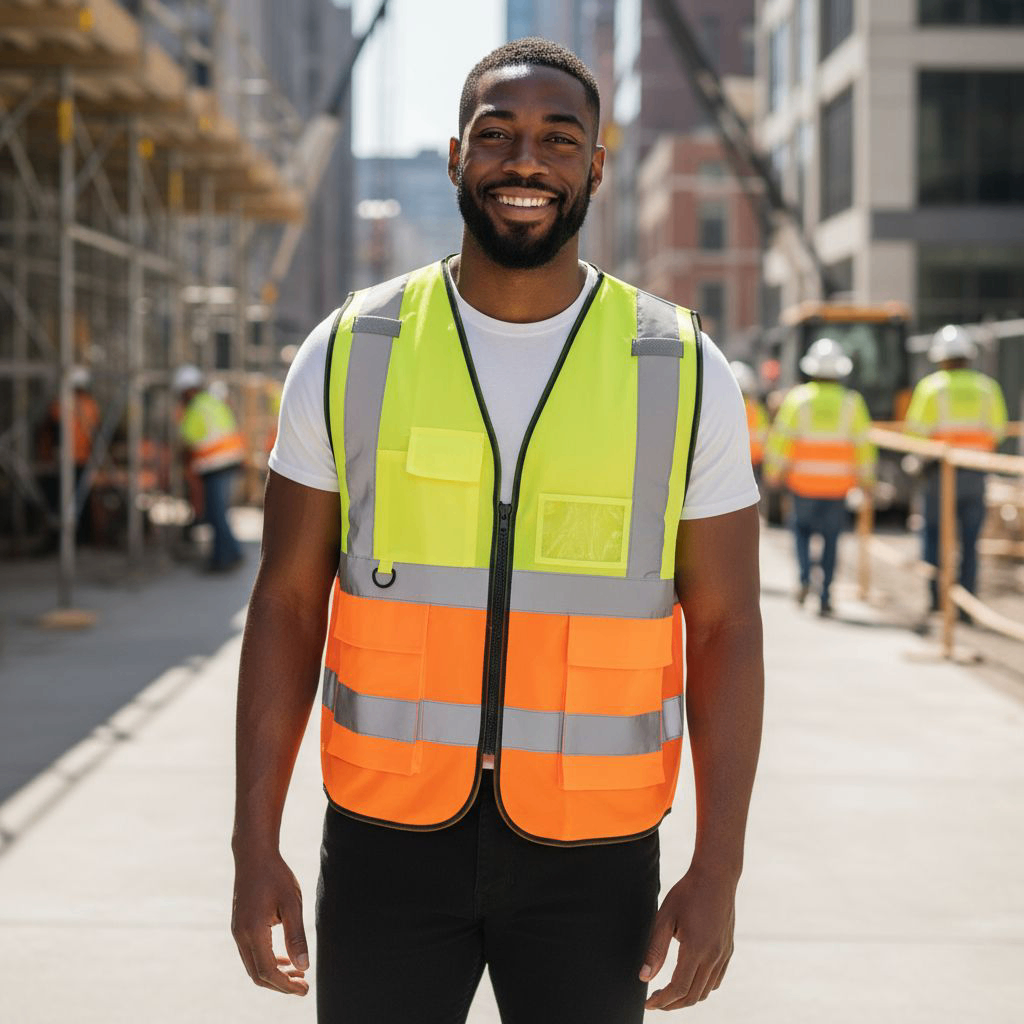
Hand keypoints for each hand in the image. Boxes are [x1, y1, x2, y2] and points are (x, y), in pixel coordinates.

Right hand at [231, 849, 309, 995]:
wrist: (254, 855)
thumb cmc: (276, 875)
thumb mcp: (292, 903)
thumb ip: (296, 936)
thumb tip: (303, 966)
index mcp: (253, 931)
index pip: (268, 971)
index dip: (286, 984)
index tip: (304, 988)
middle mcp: (241, 935)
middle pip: (258, 974)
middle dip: (280, 985)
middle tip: (303, 986)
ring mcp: (237, 931)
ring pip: (253, 966)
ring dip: (274, 974)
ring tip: (297, 974)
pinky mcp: (239, 926)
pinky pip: (251, 954)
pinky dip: (267, 961)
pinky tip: (284, 958)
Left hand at [640, 866, 736, 1010]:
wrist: (716, 876)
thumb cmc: (687, 893)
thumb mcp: (665, 917)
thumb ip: (655, 949)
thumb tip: (644, 978)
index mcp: (696, 949)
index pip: (679, 988)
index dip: (662, 1001)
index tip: (648, 1003)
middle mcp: (713, 956)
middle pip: (693, 995)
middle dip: (672, 1004)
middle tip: (656, 1002)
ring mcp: (723, 954)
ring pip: (706, 990)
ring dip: (687, 997)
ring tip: (669, 993)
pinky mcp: (728, 949)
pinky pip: (716, 979)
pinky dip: (702, 987)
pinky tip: (689, 979)